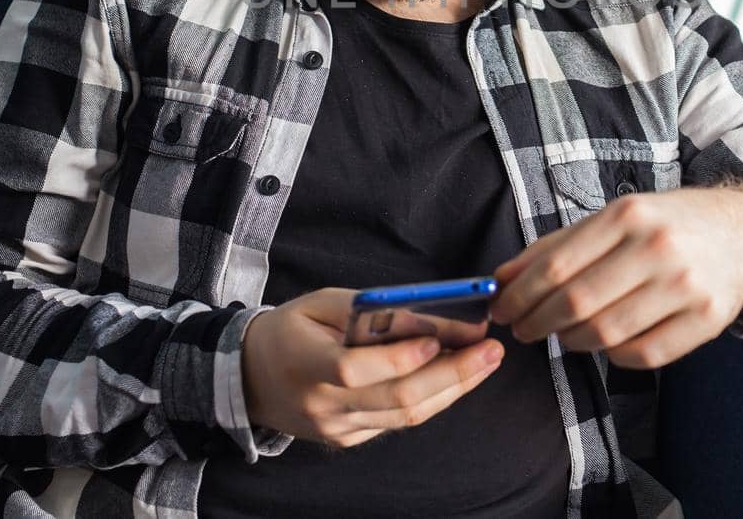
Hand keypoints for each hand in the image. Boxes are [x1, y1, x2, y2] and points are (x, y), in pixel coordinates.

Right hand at [240, 287, 504, 448]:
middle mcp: (323, 406)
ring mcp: (338, 429)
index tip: (439, 339)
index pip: (356, 370)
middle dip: (453, 374)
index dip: (400, 358)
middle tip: (491, 349)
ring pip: (407, 416)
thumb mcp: (320, 303)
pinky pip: (398, 422)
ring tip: (486, 361)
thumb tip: (426, 316)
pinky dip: (432, 398)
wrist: (252, 377)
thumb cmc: (291, 329)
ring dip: (454, 388)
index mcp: (307, 365)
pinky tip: (457, 377)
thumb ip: (368, 309)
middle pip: (397, 400)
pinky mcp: (349, 439)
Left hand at [488, 186, 742, 369]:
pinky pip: (642, 355)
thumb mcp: (613, 218)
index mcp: (628, 215)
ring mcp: (685, 286)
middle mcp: (658, 248)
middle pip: (577, 302)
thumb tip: (502, 279)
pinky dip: (613, 356)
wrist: (741, 237)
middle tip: (523, 328)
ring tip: (563, 333)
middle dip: (537, 322)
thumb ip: (557, 246)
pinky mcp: (705, 321)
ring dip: (571, 340)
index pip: (557, 266)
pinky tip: (605, 342)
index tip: (500, 309)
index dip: (520, 295)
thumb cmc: (664, 225)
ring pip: (606, 334)